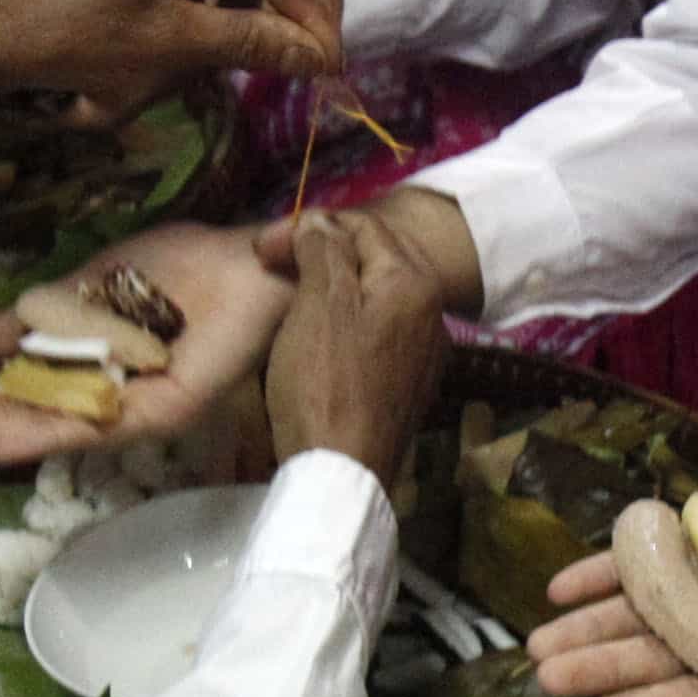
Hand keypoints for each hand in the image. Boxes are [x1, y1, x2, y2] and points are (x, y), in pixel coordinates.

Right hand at [0, 215, 294, 464]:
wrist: (254, 262)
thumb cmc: (185, 265)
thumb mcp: (98, 281)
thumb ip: (47, 312)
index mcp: (86, 359)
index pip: (15, 384)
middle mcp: (104, 390)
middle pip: (25, 413)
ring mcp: (133, 404)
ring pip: (54, 428)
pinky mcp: (165, 410)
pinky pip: (102, 428)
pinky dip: (53, 433)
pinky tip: (9, 443)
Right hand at [262, 204, 451, 473]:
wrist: (341, 473)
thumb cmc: (324, 384)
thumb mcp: (318, 305)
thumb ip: (323, 252)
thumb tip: (319, 223)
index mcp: (415, 283)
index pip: (363, 226)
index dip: (310, 226)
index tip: (264, 247)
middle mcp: (433, 312)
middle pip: (375, 258)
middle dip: (324, 251)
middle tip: (273, 263)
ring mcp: (425, 351)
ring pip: (376, 295)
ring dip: (333, 285)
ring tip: (290, 293)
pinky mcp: (410, 382)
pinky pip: (378, 331)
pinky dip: (347, 320)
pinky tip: (318, 334)